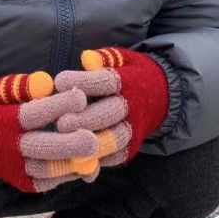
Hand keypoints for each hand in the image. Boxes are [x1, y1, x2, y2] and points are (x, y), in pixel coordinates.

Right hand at [0, 72, 100, 192]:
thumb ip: (21, 87)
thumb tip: (45, 82)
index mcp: (2, 121)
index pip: (32, 115)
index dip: (56, 106)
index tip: (81, 97)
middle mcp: (8, 147)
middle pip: (41, 147)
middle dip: (68, 145)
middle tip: (93, 139)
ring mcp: (15, 168)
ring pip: (47, 170)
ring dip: (72, 163)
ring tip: (96, 153)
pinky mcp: (22, 182)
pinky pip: (47, 182)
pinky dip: (68, 175)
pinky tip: (87, 164)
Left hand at [54, 47, 167, 174]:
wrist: (158, 95)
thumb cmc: (128, 73)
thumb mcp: (119, 59)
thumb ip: (103, 58)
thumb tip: (87, 58)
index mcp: (129, 81)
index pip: (107, 81)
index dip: (84, 82)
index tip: (60, 81)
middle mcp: (133, 105)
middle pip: (110, 112)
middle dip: (86, 118)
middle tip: (61, 123)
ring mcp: (135, 127)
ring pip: (115, 137)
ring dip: (91, 141)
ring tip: (68, 142)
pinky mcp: (133, 146)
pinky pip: (116, 156)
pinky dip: (98, 159)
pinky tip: (76, 158)